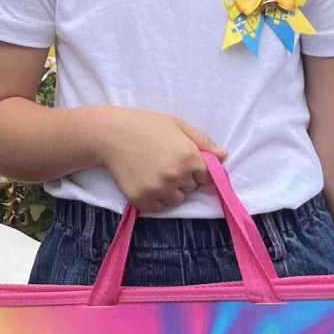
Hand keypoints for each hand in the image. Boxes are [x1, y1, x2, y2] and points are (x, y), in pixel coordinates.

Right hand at [96, 109, 226, 213]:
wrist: (109, 135)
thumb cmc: (145, 125)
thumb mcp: (177, 125)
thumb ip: (203, 142)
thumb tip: (224, 156)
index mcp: (189, 157)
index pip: (207, 176)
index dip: (196, 168)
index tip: (182, 159)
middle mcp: (176, 176)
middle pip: (191, 188)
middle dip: (182, 177)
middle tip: (163, 160)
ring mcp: (159, 190)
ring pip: (176, 200)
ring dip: (170, 190)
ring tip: (154, 171)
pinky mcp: (142, 201)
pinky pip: (159, 208)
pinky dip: (155, 198)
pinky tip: (145, 180)